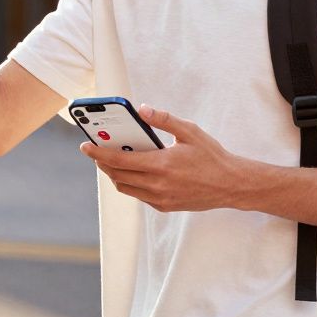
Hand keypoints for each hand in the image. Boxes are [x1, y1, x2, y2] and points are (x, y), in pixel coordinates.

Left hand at [80, 104, 269, 212]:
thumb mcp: (190, 131)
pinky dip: (130, 183)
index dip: (98, 154)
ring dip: (114, 175)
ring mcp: (160, 199)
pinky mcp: (165, 206)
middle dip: (103, 163)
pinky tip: (133, 171)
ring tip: (111, 160)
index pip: (119, 161)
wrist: (231, 185)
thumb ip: (164, 119)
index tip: (85, 146)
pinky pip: (139, 195)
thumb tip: (142, 109)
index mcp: (162, 165)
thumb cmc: (212, 156)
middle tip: (95, 150)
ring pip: (126, 188)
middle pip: (117, 176)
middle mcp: (158, 185)